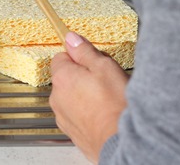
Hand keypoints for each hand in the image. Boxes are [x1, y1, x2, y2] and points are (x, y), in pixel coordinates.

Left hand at [50, 32, 129, 162]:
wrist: (123, 141)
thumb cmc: (116, 105)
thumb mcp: (104, 67)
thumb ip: (85, 51)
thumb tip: (71, 38)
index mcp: (62, 78)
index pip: (61, 57)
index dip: (78, 57)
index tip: (92, 61)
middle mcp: (57, 97)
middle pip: (66, 78)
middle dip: (82, 76)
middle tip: (104, 80)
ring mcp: (63, 116)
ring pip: (71, 97)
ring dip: (84, 95)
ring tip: (107, 99)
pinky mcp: (72, 131)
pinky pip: (77, 115)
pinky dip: (87, 113)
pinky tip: (104, 113)